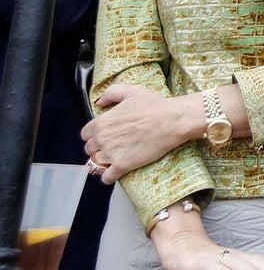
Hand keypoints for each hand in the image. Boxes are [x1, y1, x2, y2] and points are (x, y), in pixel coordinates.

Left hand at [81, 85, 198, 182]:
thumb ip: (111, 94)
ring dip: (103, 163)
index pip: (85, 134)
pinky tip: (115, 172)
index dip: (94, 135)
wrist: (172, 121)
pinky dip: (109, 177)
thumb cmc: (155, 106)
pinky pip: (107, 177)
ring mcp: (111, 153)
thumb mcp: (132, 92)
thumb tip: (99, 102)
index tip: (103, 136)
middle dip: (98, 149)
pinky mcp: (122, 165)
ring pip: (96, 164)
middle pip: (90, 150)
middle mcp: (103, 138)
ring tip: (114, 161)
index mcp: (102, 121)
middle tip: (112, 148)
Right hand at [152, 219, 263, 269]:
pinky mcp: (199, 263)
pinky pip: (215, 268)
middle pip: (255, 263)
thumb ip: (239, 266)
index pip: (262, 261)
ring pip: (239, 265)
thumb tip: (254, 266)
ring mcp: (215, 258)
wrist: (177, 243)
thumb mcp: (222, 265)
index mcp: (239, 258)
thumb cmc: (202, 261)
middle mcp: (230, 256)